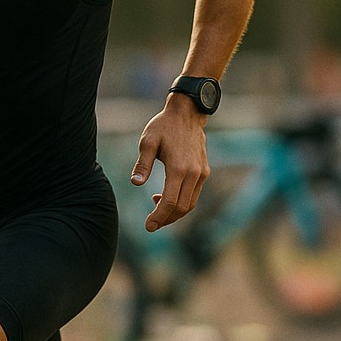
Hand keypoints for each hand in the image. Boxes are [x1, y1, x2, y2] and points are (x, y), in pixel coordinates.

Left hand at [130, 97, 210, 231]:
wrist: (187, 113)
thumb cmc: (164, 126)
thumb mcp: (148, 142)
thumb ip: (142, 164)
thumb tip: (136, 183)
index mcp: (179, 168)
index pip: (170, 202)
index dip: (159, 217)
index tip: (148, 226)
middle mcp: (194, 173)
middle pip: (182, 208)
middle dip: (166, 219)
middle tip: (150, 224)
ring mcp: (201, 173)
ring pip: (190, 204)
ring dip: (174, 213)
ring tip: (156, 209)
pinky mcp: (204, 171)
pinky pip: (194, 195)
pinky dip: (181, 202)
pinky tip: (164, 196)